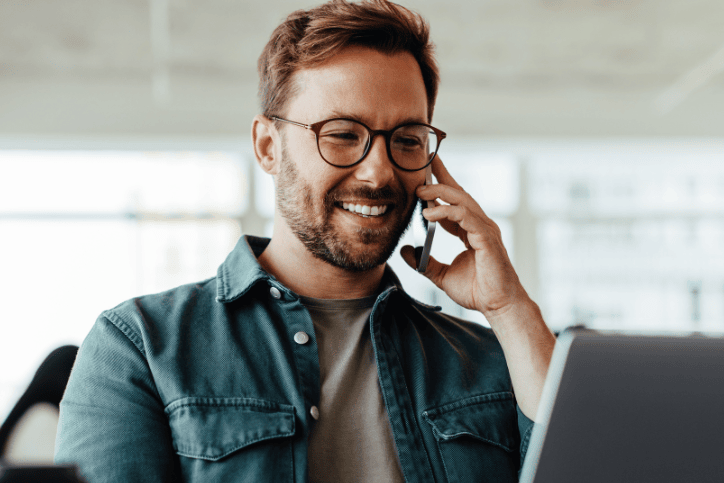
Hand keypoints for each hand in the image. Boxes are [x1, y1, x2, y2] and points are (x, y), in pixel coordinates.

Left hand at [400, 155, 529, 318]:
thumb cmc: (478, 291)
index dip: (440, 186)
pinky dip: (447, 212)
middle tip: (422, 168)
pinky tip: (429, 214)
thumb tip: (405, 252)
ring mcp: (485, 230)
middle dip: (441, 177)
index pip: (454, 202)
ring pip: (462, 200)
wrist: (498, 306)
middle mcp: (479, 225)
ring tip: (420, 192)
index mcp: (470, 230)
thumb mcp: (441, 275)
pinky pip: (465, 216)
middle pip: (459, 193)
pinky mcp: (486, 238)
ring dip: (440, 192)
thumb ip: (424, 262)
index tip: (424, 173)